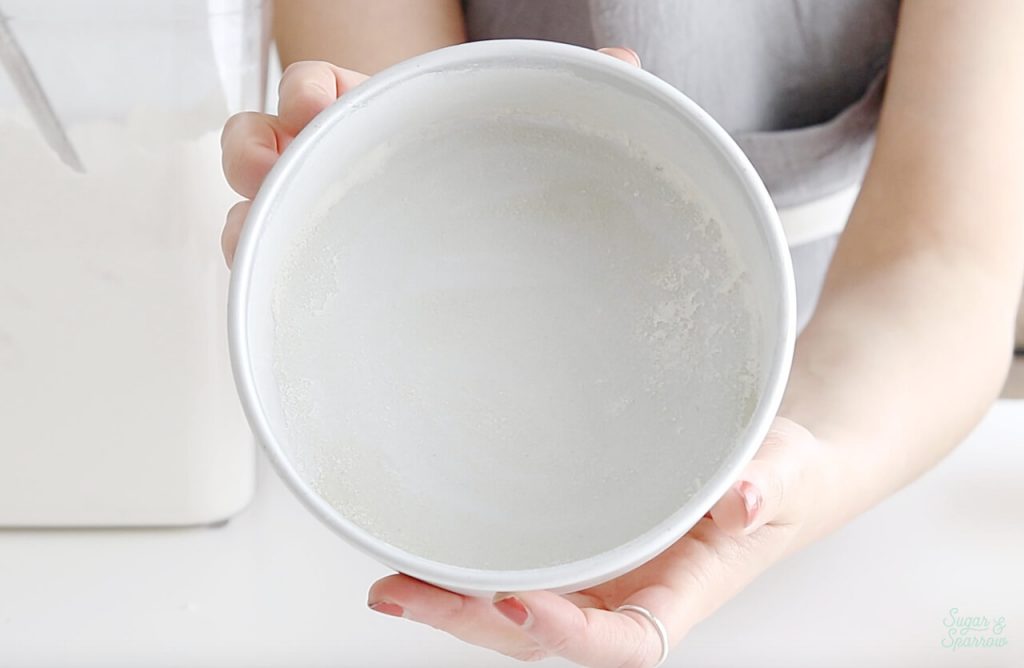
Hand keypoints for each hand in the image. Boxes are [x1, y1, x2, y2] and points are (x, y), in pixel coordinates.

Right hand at [218, 48, 641, 265]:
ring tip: (263, 231)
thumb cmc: (496, 198)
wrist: (490, 293)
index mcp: (375, 127)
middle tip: (288, 152)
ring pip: (251, 215)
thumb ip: (566, 99)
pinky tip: (277, 291)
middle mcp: (334, 177)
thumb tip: (627, 66)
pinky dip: (257, 277)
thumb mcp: (527, 142)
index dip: (309, 92)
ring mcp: (315, 236)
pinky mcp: (312, 292)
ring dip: (246, 214)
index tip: (323, 96)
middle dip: (260, 144)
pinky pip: (265, 281)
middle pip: (264, 150)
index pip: (321, 96)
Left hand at [367, 418, 825, 667]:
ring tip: (390, 585)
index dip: (571, 635)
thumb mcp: (786, 471)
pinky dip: (473, 573)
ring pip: (523, 612)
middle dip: (474, 622)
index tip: (517, 602)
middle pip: (547, 634)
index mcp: (684, 592)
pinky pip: (527, 572)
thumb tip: (740, 500)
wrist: (771, 473)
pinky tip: (426, 558)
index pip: (627, 641)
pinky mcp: (587, 550)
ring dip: (456, 604)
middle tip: (404, 592)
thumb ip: (768, 486)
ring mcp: (605, 577)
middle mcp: (634, 595)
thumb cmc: (783, 478)